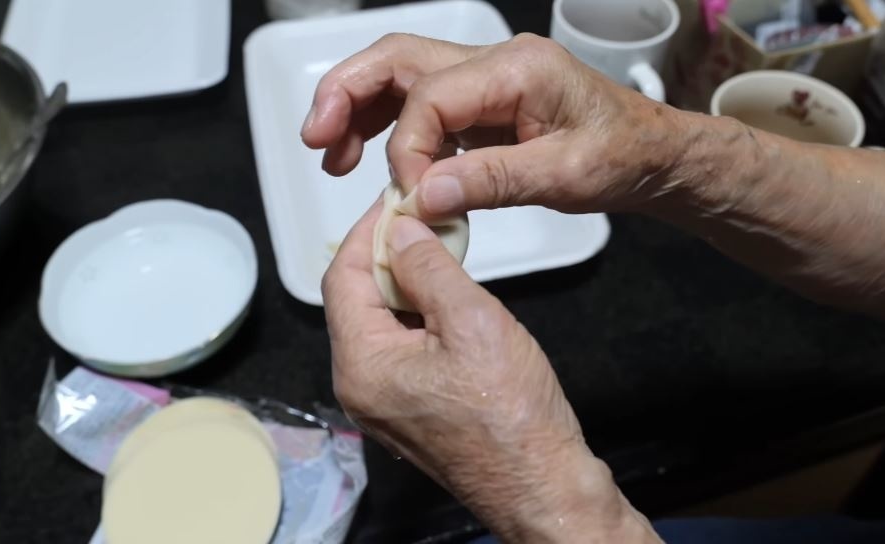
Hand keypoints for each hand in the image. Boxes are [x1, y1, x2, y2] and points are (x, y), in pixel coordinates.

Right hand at [301, 32, 682, 219]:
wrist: (651, 152)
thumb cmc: (623, 156)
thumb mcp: (567, 176)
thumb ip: (491, 182)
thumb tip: (421, 197)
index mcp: (517, 68)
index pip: (431, 96)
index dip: (407, 147)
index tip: (409, 195)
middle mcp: (494, 62)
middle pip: (397, 59)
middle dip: (346, 94)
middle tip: (314, 138)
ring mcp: (484, 78)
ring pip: (399, 76)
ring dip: (356, 108)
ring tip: (327, 152)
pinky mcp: (480, 101)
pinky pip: (419, 102)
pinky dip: (384, 124)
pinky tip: (364, 153)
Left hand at [322, 202, 659, 542]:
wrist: (542, 484)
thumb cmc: (513, 416)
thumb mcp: (471, 321)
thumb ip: (427, 267)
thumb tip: (398, 229)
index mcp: (362, 365)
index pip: (342, 277)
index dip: (367, 231)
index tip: (395, 200)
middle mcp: (359, 387)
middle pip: (356, 300)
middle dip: (387, 255)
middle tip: (423, 219)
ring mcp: (382, 403)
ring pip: (380, 323)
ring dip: (405, 283)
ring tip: (441, 250)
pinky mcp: (407, 410)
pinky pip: (399, 348)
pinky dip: (417, 315)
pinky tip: (446, 296)